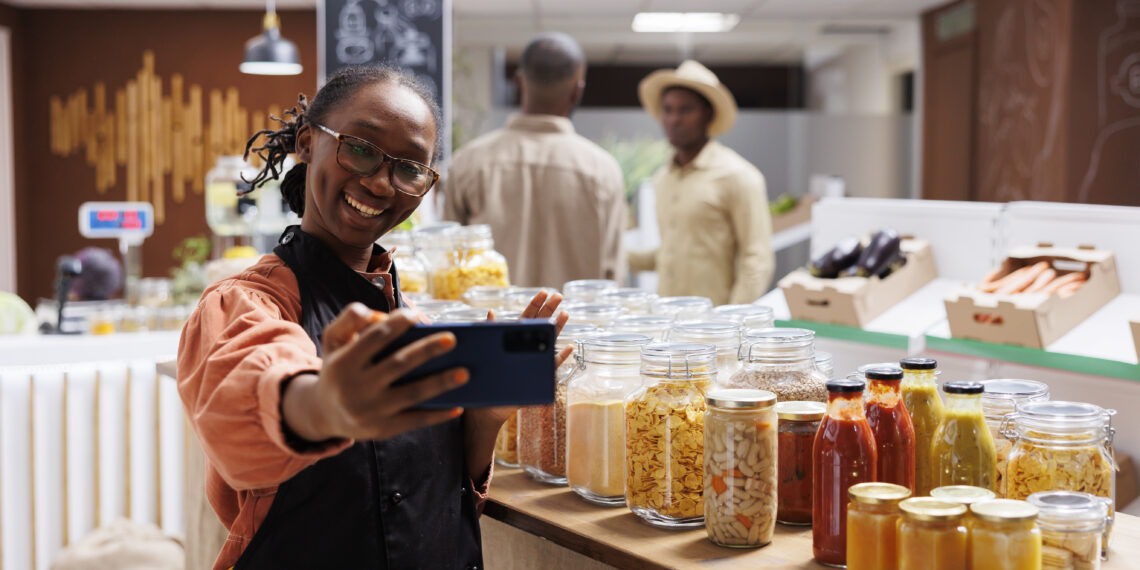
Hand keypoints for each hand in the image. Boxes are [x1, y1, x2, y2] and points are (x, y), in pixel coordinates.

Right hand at [282, 303, 467, 442]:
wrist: (323, 413)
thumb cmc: (338, 368)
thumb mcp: (333, 340)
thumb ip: (350, 319)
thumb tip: (380, 314)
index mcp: (344, 363)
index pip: (375, 338)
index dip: (396, 324)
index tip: (416, 315)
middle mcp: (356, 388)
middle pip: (398, 365)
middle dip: (427, 351)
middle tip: (452, 339)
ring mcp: (371, 411)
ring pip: (412, 394)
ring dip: (440, 383)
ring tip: (465, 373)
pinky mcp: (383, 430)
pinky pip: (415, 421)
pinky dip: (438, 415)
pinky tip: (459, 406)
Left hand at [470, 290, 572, 427]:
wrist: (487, 406)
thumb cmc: (485, 379)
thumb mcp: (485, 351)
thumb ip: (490, 332)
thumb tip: (491, 312)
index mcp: (513, 339)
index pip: (527, 317)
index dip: (535, 304)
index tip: (544, 292)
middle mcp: (526, 348)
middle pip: (540, 325)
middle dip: (550, 310)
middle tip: (559, 296)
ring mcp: (534, 361)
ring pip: (548, 341)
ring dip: (557, 328)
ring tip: (565, 314)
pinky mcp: (537, 376)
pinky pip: (551, 366)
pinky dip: (559, 357)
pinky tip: (567, 347)